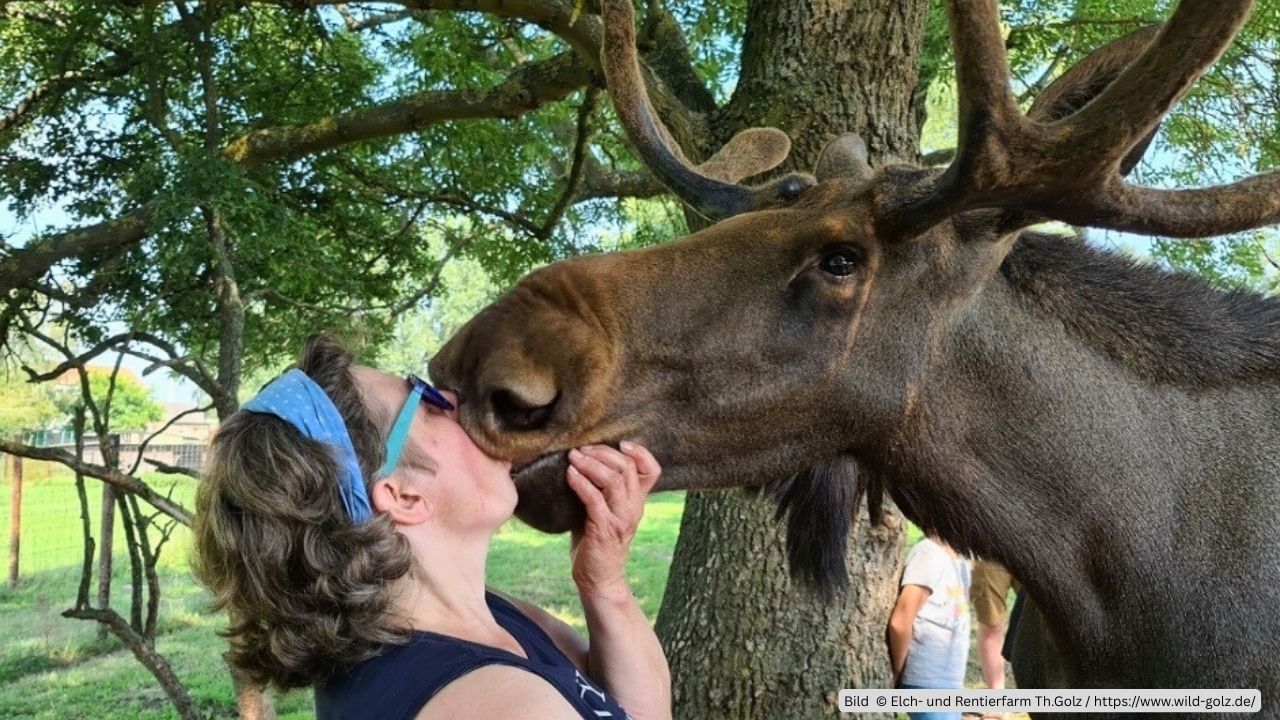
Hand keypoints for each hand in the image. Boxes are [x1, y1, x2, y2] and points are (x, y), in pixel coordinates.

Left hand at [565, 441, 660, 597]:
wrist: (599, 579)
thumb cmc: (596, 542)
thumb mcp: (604, 511)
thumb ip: (601, 490)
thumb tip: (579, 460)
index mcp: (637, 502)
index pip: (652, 470)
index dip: (640, 452)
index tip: (621, 443)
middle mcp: (634, 508)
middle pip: (627, 468)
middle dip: (603, 452)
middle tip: (582, 449)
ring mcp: (621, 519)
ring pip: (614, 480)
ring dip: (591, 464)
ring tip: (574, 457)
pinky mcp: (605, 530)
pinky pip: (595, 499)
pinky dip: (581, 483)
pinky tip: (570, 475)